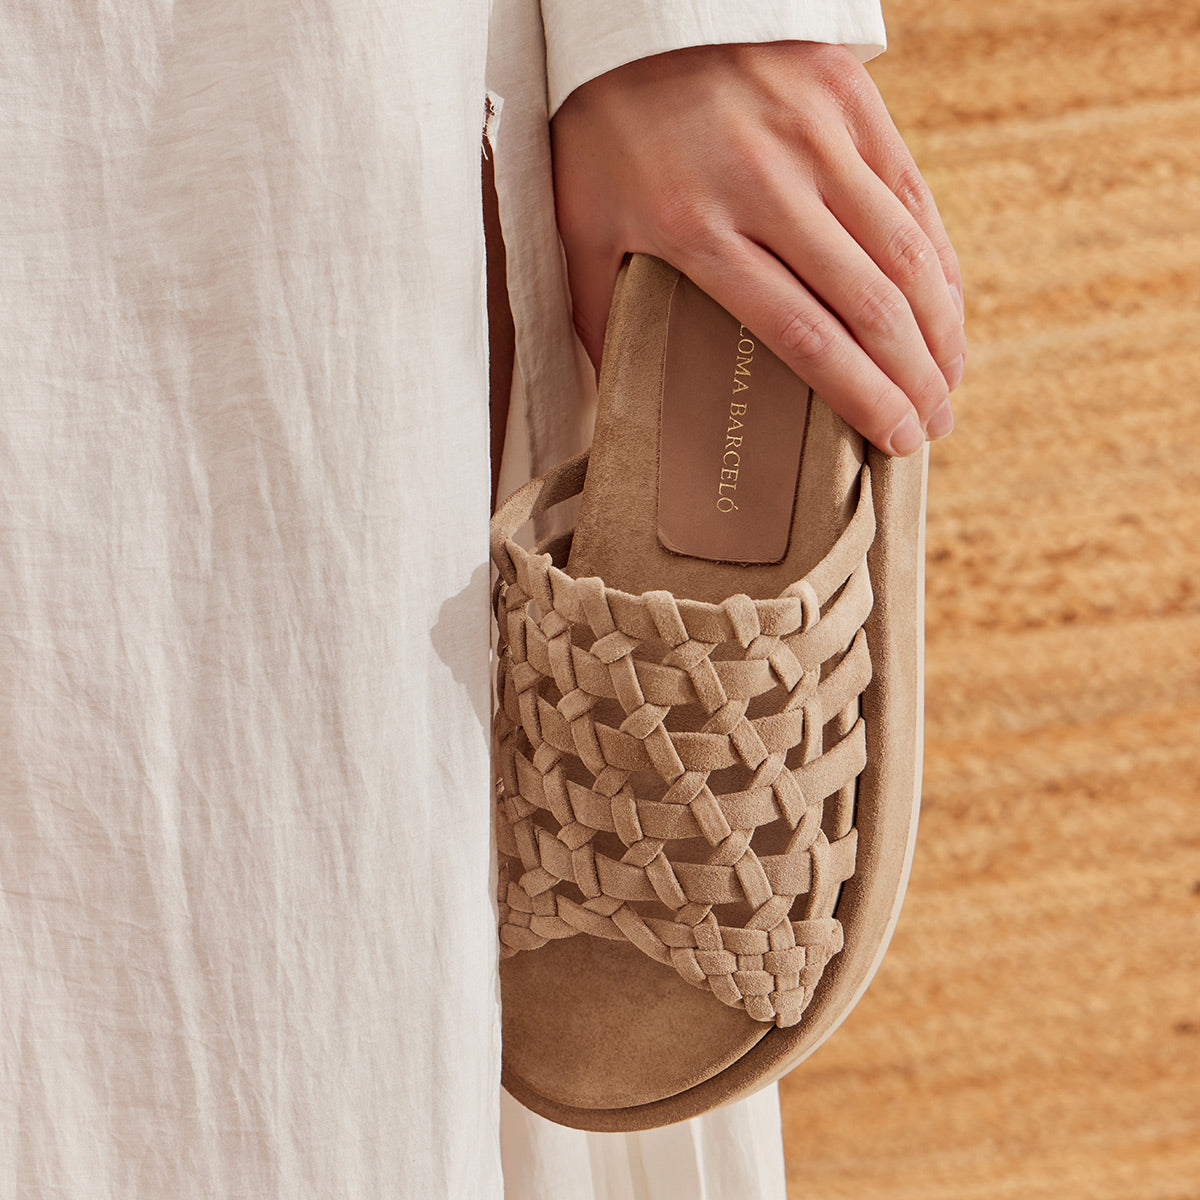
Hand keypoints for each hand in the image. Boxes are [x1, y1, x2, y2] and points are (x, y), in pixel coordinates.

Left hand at [550, 41, 964, 454]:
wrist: (638, 2)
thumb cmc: (601, 121)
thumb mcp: (580, 219)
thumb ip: (599, 308)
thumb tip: (613, 389)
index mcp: (701, 230)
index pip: (801, 333)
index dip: (858, 394)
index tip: (890, 437)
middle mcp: (769, 188)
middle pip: (867, 305)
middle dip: (911, 378)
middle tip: (932, 428)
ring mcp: (818, 141)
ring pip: (904, 253)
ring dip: (939, 328)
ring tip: (950, 382)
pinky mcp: (849, 101)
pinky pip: (910, 194)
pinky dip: (937, 258)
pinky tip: (947, 305)